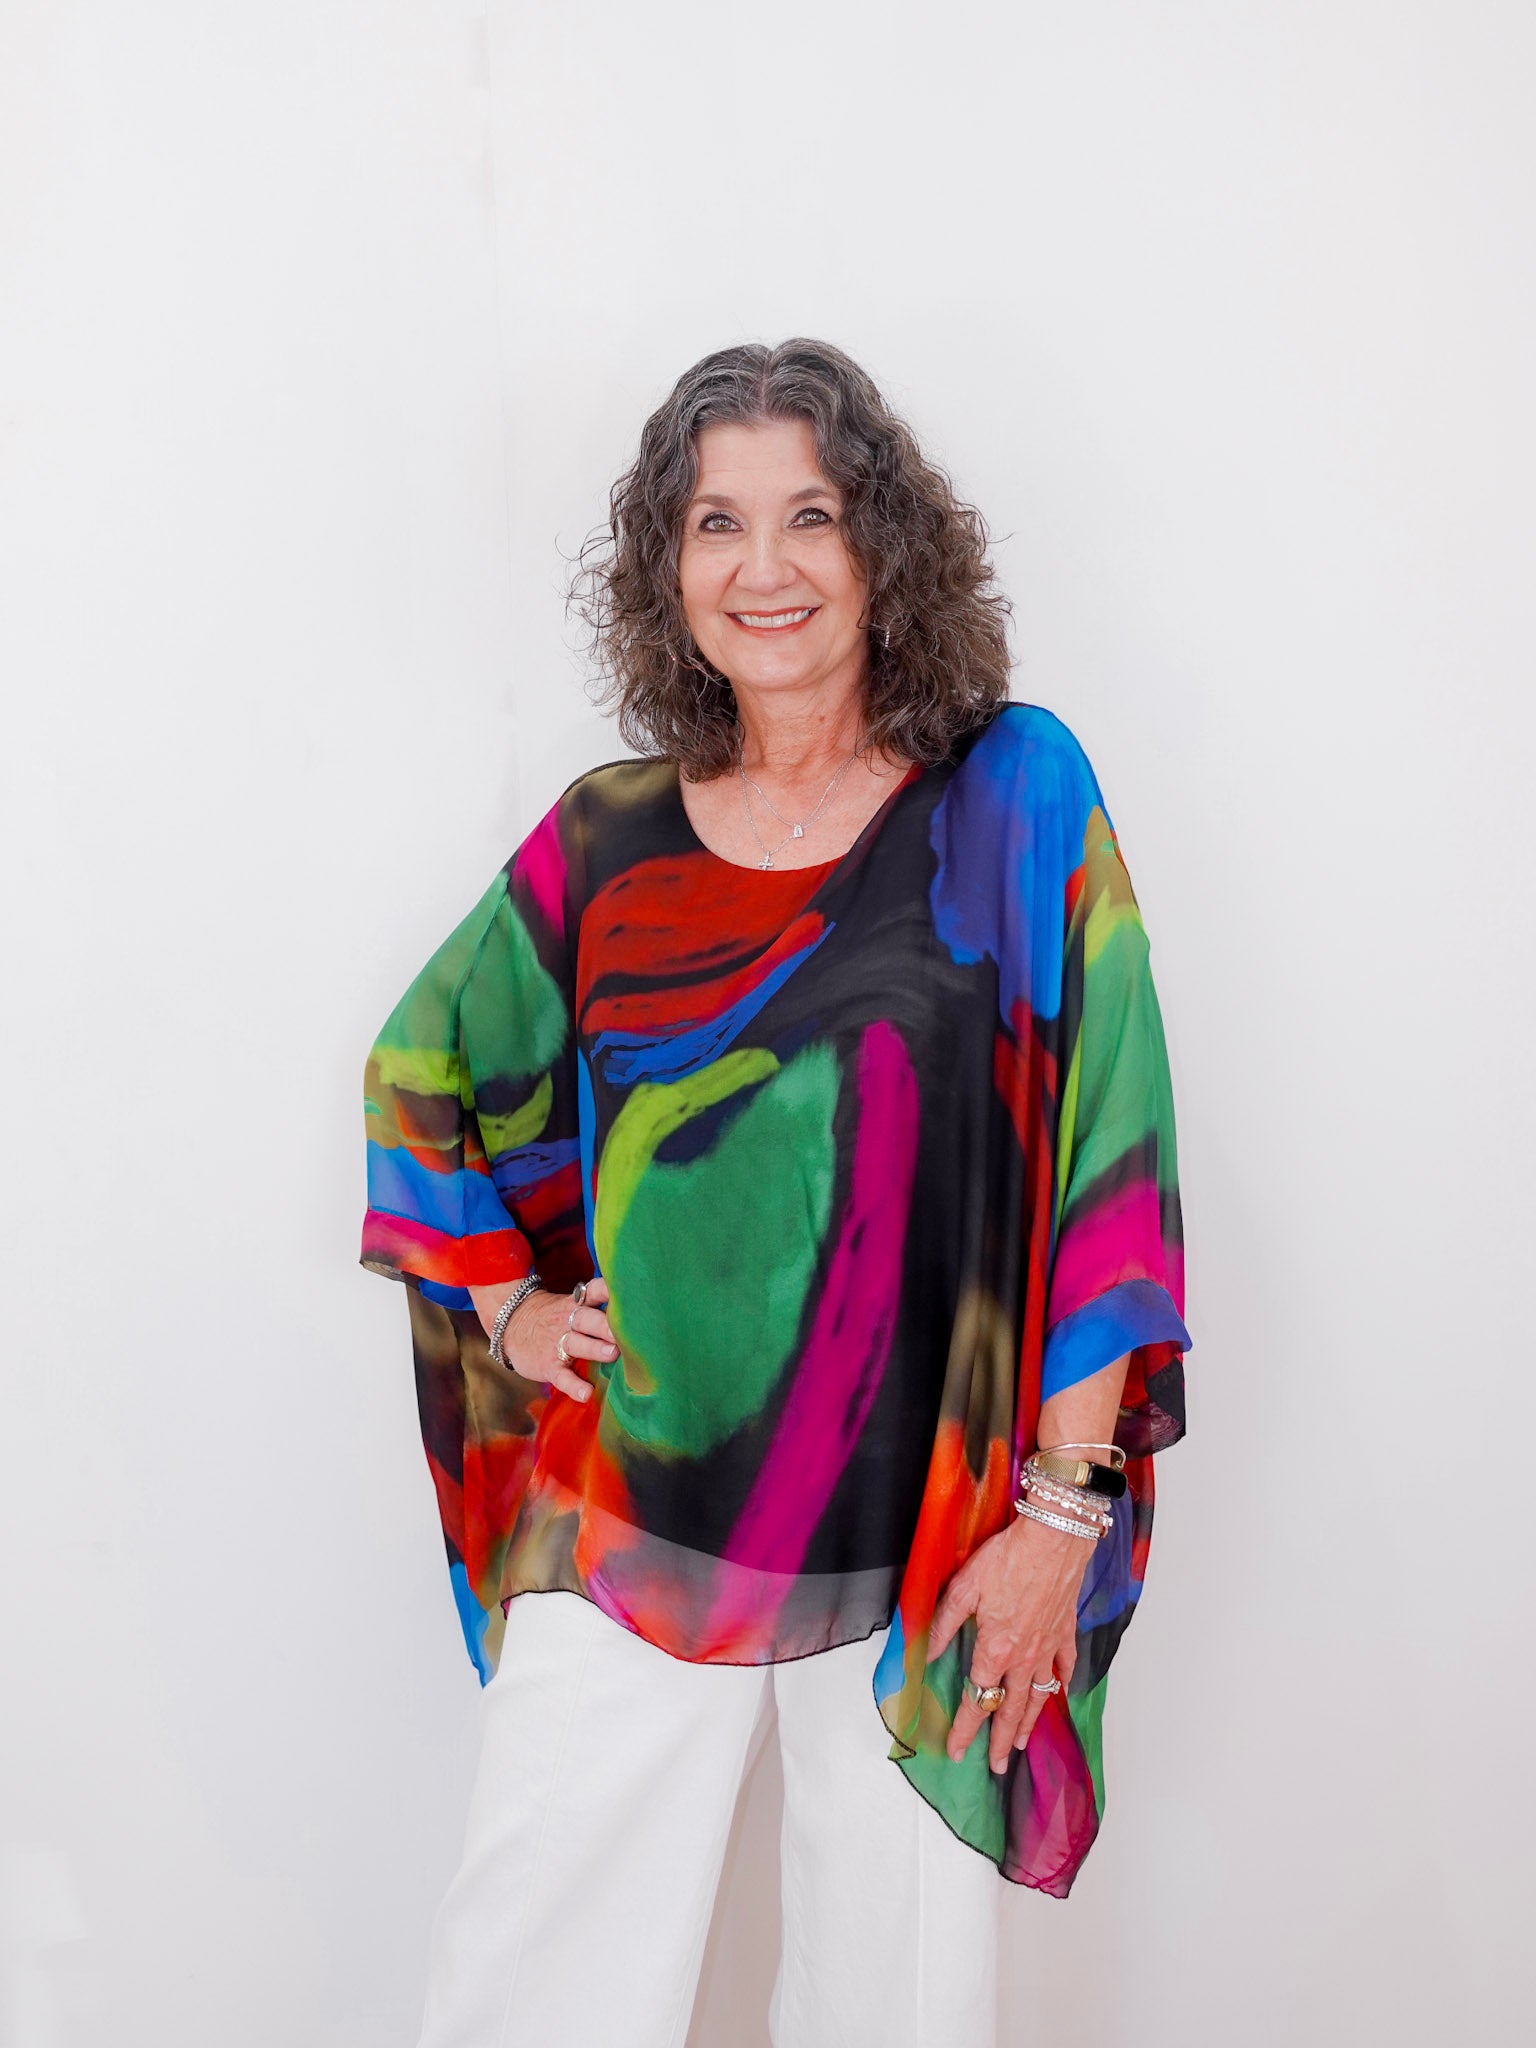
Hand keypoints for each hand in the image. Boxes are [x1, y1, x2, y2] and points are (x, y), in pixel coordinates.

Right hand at [478, 1277, 618, 1403]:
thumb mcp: (573, 1305)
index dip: (609, 1290)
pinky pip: (562, 1376)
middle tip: (627, 1332)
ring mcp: (558, 1343)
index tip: (628, 1294)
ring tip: (612, 1353)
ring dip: (594, 1348)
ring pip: (576, 1344)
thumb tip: (640, 1318)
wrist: (511, 1325)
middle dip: (606, 1325)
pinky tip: (586, 1393)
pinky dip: (573, 1385)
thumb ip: (600, 1309)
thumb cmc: (555, 1317)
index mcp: (578, 1304)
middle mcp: (569, 1321)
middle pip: (588, 1319)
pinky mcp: (548, 1366)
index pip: (594, 1291)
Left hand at [928, 1512, 1094, 1772]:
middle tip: (998, 1767)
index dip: (964, 1730)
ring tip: (1024, 1744)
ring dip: (1030, 1723)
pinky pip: (1065, 1666)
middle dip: (1002, 1741)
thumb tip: (927, 1652)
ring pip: (1039, 1696)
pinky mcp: (1066, 1632)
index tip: (956, 1752)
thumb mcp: (964, 1588)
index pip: (976, 1700)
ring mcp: (1048, 1648)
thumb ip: (944, 1623)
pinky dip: (1062, 1683)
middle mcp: (1024, 1658)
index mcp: (995, 1650)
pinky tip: (1060, 1692)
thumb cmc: (1008, 1559)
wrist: (1055, 1539)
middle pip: (1011, 1710)